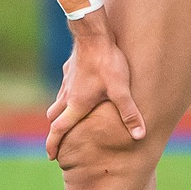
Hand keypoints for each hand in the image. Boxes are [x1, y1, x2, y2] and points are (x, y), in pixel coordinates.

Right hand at [44, 10, 145, 160]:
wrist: (93, 33)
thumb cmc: (106, 62)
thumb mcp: (121, 89)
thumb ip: (129, 113)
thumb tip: (140, 135)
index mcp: (77, 104)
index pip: (59, 129)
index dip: (53, 144)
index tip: (50, 156)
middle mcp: (68, 95)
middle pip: (54, 117)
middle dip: (55, 131)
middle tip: (58, 141)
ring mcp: (67, 81)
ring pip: (58, 102)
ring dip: (60, 113)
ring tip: (67, 120)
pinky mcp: (70, 69)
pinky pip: (65, 87)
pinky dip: (67, 96)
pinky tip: (78, 91)